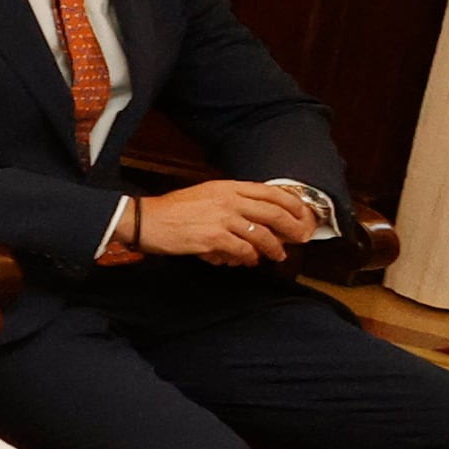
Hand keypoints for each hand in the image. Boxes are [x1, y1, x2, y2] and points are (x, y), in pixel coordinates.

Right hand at [141, 179, 317, 266]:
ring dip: (274, 248)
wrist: (145, 220)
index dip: (293, 205)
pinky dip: (249, 258)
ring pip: (263, 235)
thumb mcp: (206, 195)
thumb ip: (232, 202)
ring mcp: (222, 219)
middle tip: (301, 238)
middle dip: (293, 228)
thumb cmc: (172, 210)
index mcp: (229, 187)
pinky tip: (248, 261)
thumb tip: (257, 218)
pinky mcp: (214, 238)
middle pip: (274, 213)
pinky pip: (244, 250)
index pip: (272, 193)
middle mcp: (229, 200)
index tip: (303, 216)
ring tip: (278, 255)